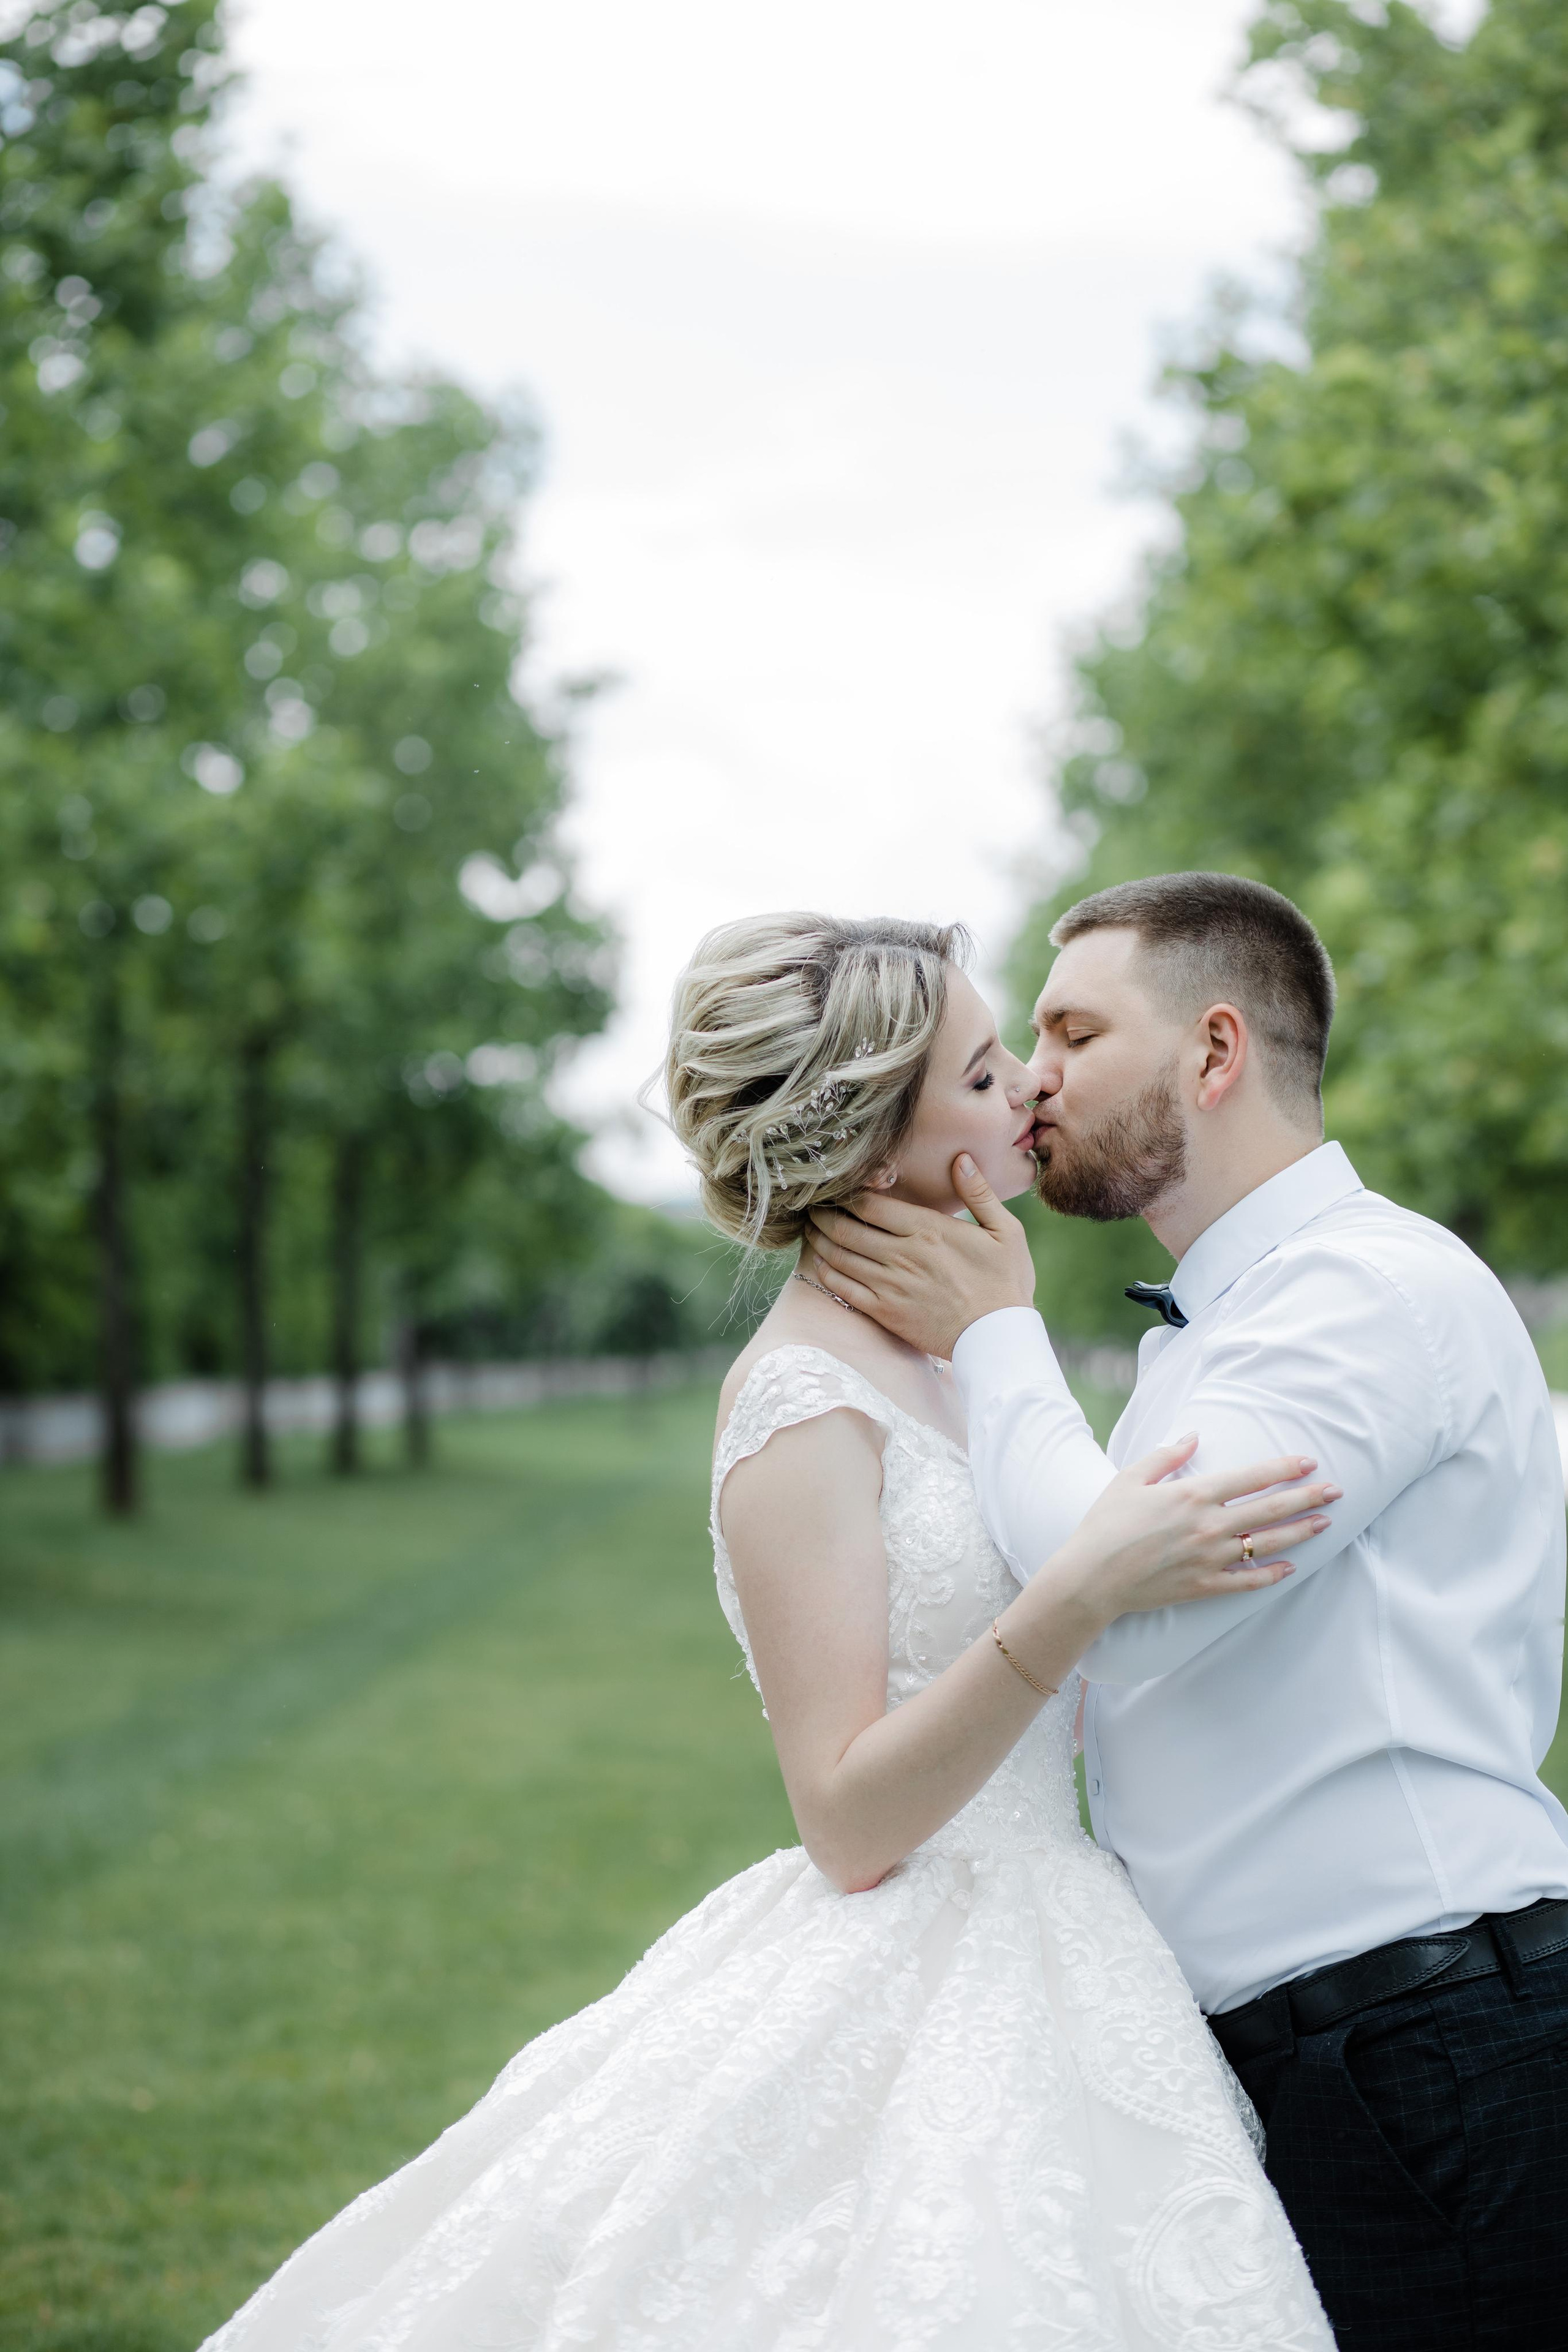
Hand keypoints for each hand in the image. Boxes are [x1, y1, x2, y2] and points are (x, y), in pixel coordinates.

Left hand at [808, 1155, 1035, 1357]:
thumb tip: (961, 1159)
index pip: (871, 1203)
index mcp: (928, 1229)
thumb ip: (979, 1193)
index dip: (846, 1192)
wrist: (999, 1339)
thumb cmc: (1006, 1283)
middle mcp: (903, 1254)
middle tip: (811, 1205)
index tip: (835, 1186)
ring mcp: (891, 1285)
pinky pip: (843, 1288)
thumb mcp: (1005, 1232)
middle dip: (823, 1213)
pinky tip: (820, 1262)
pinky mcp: (885, 1312)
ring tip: (810, 1228)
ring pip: (839, 1256)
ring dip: (819, 1239)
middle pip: (846, 1227)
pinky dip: (826, 1271)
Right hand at [1039, 1437, 1340, 1625]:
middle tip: (1337, 1491)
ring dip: (1299, 1532)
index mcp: (1193, 1495)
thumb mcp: (1131, 1478)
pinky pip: (1247, 1581)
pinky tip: (1291, 1567)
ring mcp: (1209, 1559)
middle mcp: (1208, 1526)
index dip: (1283, 1468)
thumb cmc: (1106, 1524)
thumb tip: (1194, 1436)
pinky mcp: (1204, 1587)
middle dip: (1307, 1497)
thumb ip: (1166, 1455)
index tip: (1308, 1462)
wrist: (1091, 1577)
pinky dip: (1271, 1575)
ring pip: (1266, 1544)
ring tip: (1324, 1523)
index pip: (1251, 1477)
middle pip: (1269, 1509)